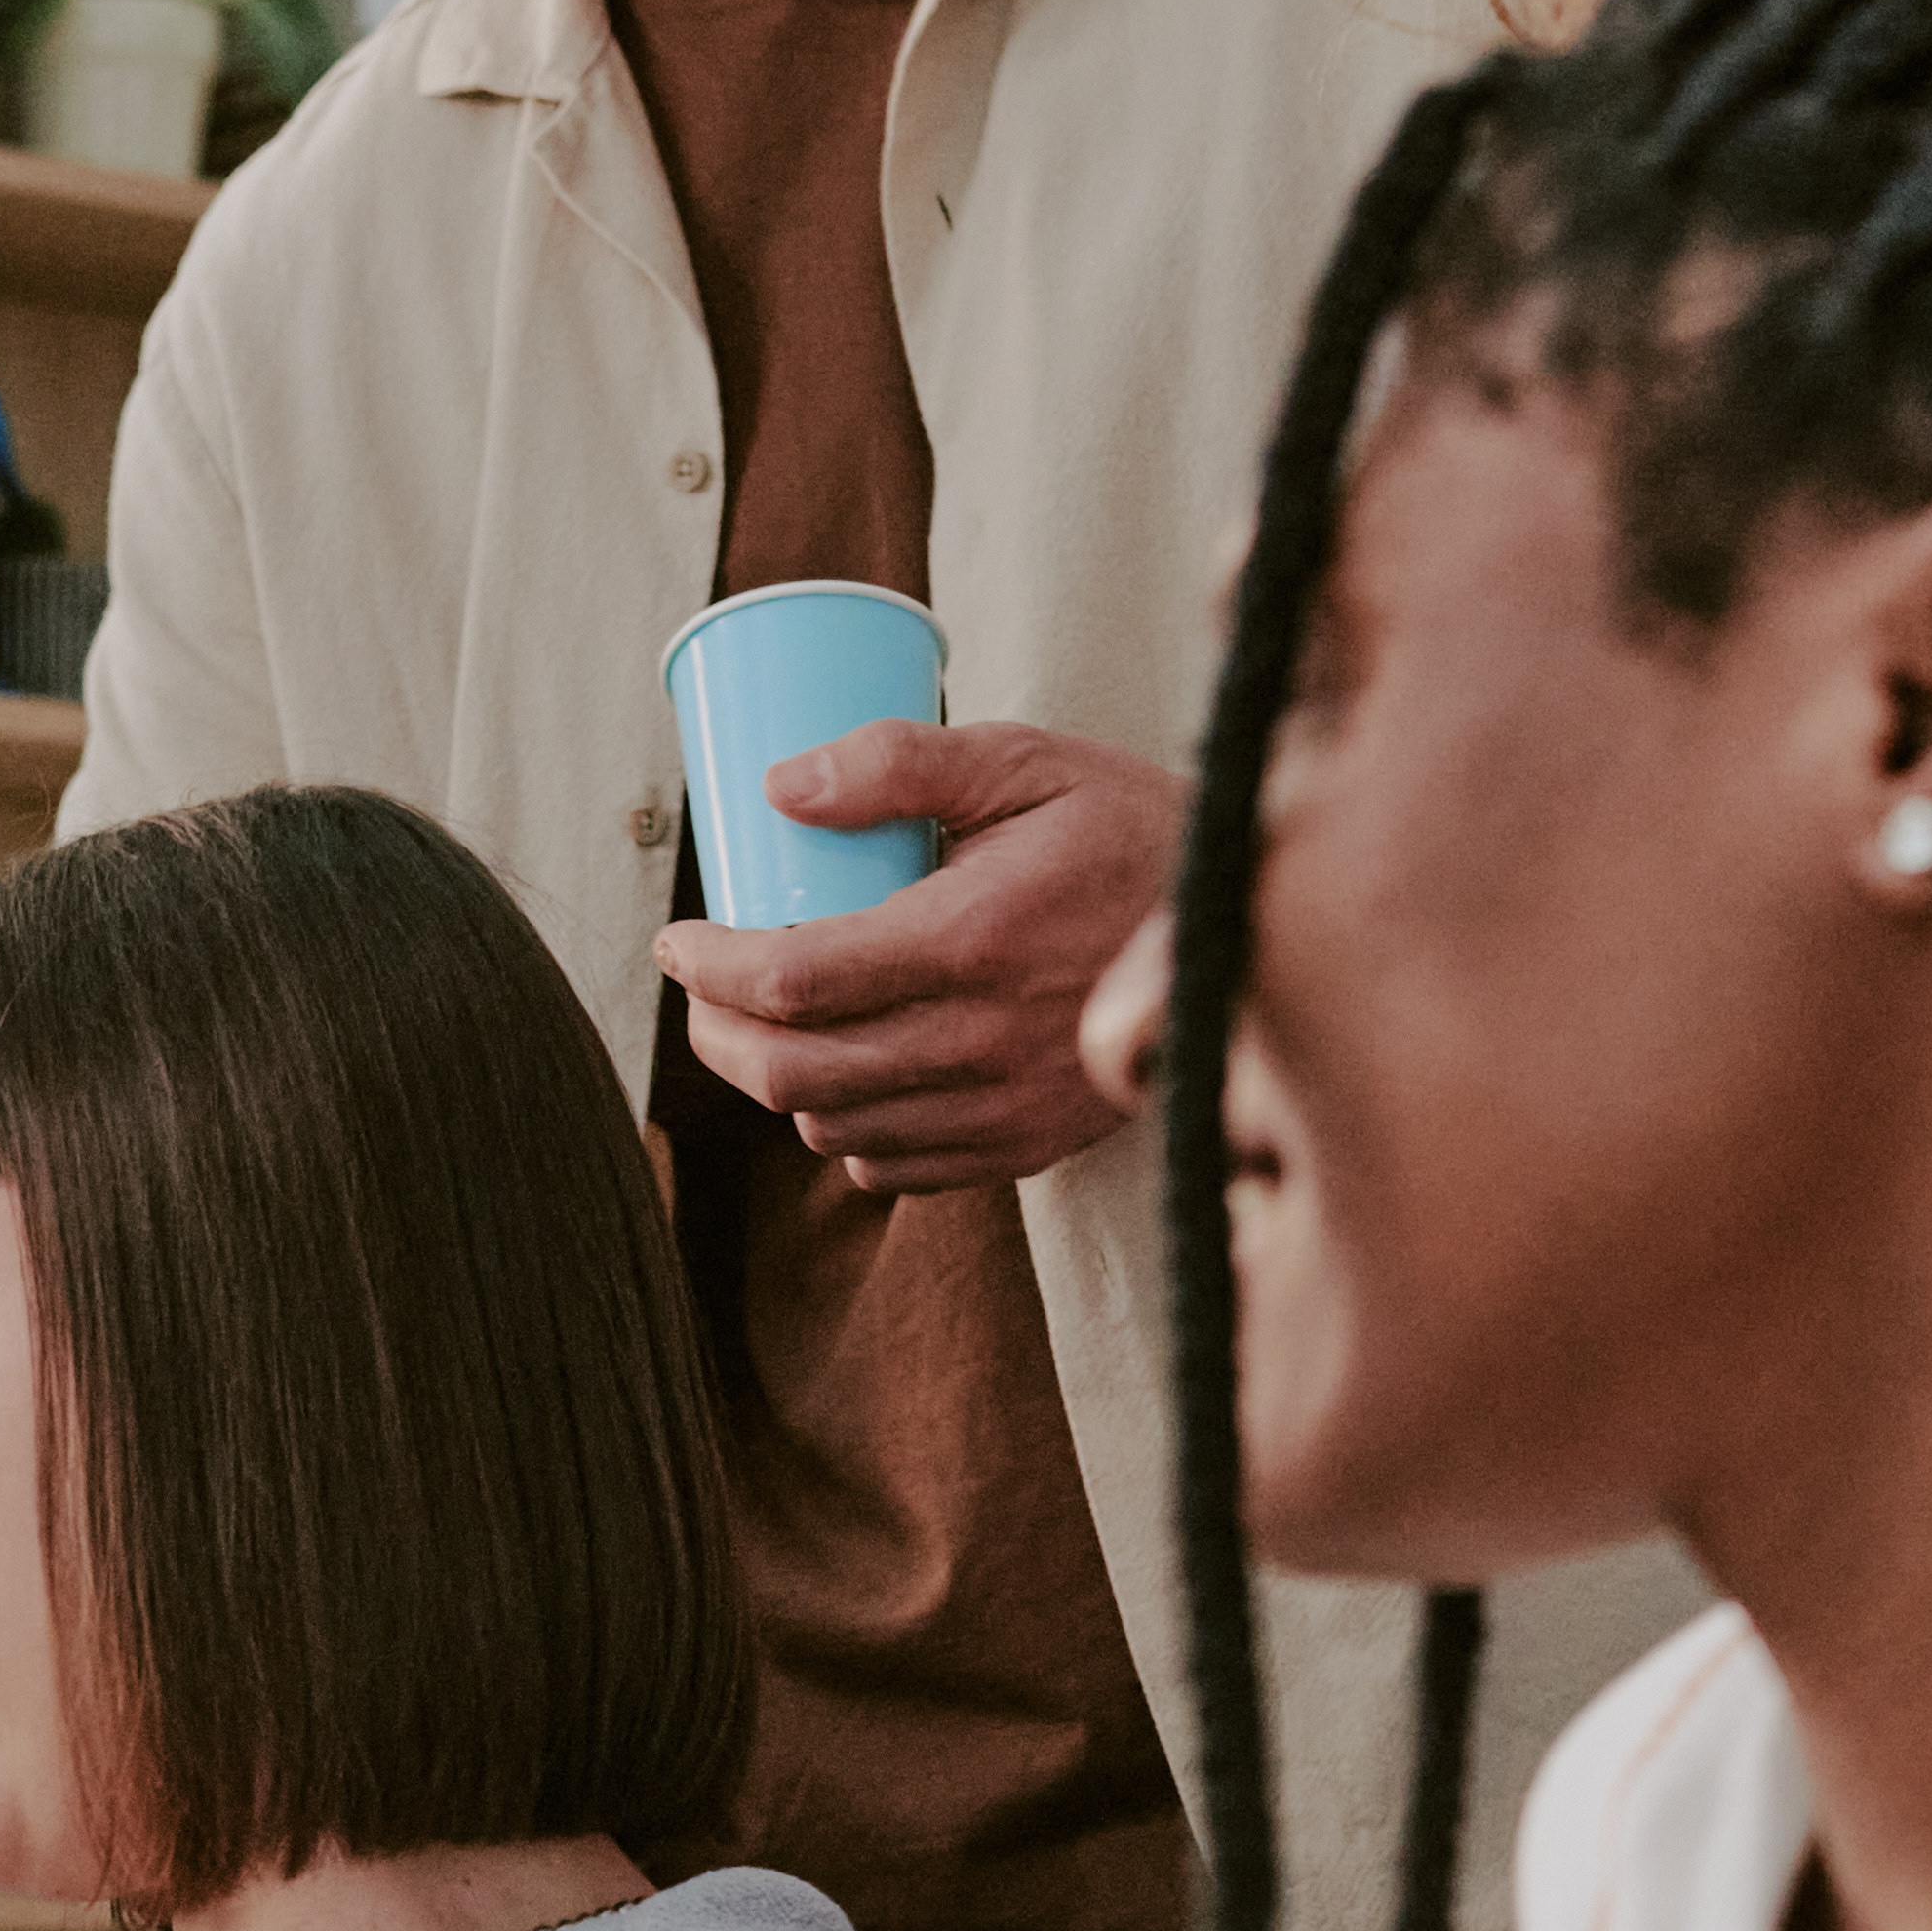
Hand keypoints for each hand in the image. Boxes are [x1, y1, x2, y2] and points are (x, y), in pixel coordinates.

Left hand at [652, 721, 1179, 1190]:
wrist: (1249, 930)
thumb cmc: (1128, 831)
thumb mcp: (1027, 762)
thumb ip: (902, 762)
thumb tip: (782, 786)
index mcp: (973, 937)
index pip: (792, 978)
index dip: (709, 968)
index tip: (681, 940)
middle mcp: (982, 1039)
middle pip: (794, 1071)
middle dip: (718, 1036)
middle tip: (702, 992)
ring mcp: (1005, 1107)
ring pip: (835, 1128)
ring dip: (778, 1084)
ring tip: (766, 1028)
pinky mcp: (1027, 1146)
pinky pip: (896, 1168)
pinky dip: (846, 1132)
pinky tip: (846, 1080)